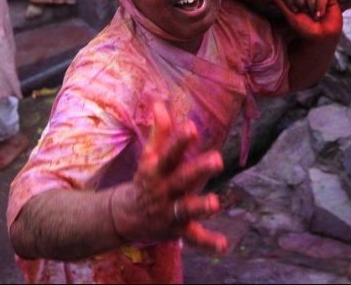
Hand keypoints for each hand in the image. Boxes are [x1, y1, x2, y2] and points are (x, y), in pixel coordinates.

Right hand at [111, 103, 227, 253]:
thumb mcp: (150, 156)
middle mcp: (164, 190)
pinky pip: (194, 237)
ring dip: (200, 206)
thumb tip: (159, 103)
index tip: (192, 128)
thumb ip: (160, 131)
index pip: (168, 153)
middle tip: (217, 160)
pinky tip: (224, 246)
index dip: (179, 141)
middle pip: (182, 179)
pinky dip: (208, 243)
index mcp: (157, 170)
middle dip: (198, 170)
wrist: (126, 216)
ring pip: (186, 208)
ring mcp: (170, 211)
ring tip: (215, 203)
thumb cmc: (146, 179)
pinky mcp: (178, 229)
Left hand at [272, 0, 342, 42]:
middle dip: (301, 2)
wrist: (321, 37)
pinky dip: (320, 5)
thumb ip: (282, 5)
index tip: (295, 11)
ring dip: (311, 5)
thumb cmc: (305, 29)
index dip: (291, 0)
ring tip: (314, 16)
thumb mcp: (291, 18)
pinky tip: (320, 15)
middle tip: (304, 13)